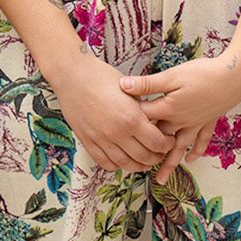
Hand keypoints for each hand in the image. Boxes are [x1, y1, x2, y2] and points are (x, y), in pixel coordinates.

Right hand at [46, 50, 170, 174]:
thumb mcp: (129, 90)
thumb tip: (154, 122)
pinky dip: (116, 166)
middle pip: (144, 157)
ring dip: (138, 165)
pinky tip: (122, 160)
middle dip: (156, 157)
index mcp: (131, 117)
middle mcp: (117, 132)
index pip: (157, 143)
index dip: (167, 144)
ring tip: (144, 161)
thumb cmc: (101, 76)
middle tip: (159, 152)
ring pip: (126, 164)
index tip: (168, 140)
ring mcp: (101, 139)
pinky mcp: (87, 141)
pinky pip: (105, 163)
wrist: (72, 75)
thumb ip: (142, 109)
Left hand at [118, 52, 240, 182]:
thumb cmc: (203, 74)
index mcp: (169, 109)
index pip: (144, 118)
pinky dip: (196, 151)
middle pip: (159, 140)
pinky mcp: (208, 121)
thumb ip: (148, 84)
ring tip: (161, 180)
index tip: (115, 123)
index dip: (130, 119)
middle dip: (146, 153)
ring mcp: (195, 124)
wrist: (233, 78)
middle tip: (133, 168)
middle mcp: (181, 121)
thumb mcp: (172, 75)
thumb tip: (123, 87)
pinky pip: (201, 141)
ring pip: (179, 148)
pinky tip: (192, 160)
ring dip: (169, 163)